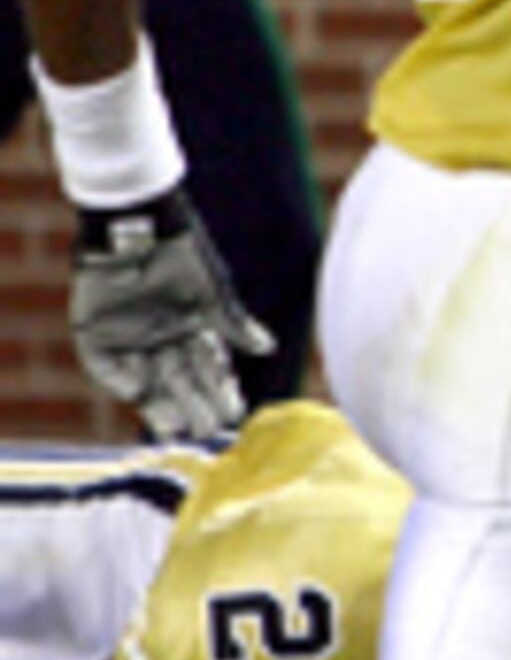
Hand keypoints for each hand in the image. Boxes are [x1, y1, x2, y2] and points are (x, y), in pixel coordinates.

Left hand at [71, 189, 270, 444]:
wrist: (135, 229)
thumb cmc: (181, 256)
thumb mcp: (213, 293)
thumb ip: (234, 324)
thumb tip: (267, 349)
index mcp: (191, 325)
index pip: (208, 367)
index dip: (220, 390)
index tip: (233, 413)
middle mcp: (160, 335)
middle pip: (179, 379)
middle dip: (195, 404)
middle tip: (208, 430)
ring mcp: (127, 336)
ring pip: (146, 379)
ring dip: (160, 404)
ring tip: (177, 430)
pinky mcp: (94, 333)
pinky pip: (106, 366)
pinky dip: (121, 381)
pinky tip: (141, 395)